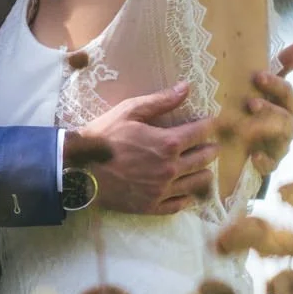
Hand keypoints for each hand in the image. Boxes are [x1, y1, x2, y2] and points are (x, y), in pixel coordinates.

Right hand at [76, 83, 220, 216]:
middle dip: (211, 150)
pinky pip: (178, 205)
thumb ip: (160, 101)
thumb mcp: (129, 111)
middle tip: (214, 147)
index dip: (209, 126)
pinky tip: (189, 194)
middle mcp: (170, 168)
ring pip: (196, 183)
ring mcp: (162, 190)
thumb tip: (186, 87)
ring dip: (204, 173)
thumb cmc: (103, 136)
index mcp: (168, 143)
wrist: (79, 169)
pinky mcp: (151, 206)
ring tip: (205, 169)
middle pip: (203, 159)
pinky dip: (187, 199)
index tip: (212, 123)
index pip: (200, 133)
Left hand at [245, 40, 292, 174]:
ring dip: (265, 131)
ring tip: (246, 126)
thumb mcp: (267, 86)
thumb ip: (283, 65)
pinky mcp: (270, 163)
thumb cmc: (260, 107)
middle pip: (286, 117)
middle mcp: (288, 125)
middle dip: (270, 109)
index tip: (258, 76)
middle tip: (250, 103)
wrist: (248, 142)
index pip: (288, 93)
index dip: (276, 85)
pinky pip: (271, 164)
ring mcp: (280, 145)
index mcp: (288, 105)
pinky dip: (264, 161)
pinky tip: (254, 155)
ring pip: (281, 139)